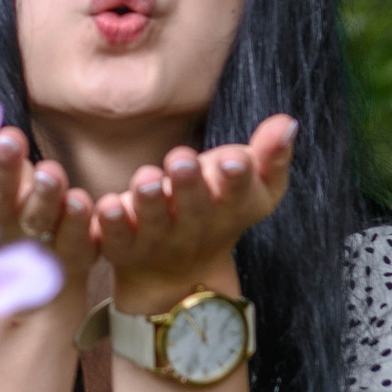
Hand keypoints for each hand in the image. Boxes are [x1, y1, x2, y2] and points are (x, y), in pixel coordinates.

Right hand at [0, 114, 96, 304]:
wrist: (28, 271)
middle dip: (0, 169)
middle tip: (10, 137)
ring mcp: (30, 241)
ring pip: (34, 220)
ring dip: (41, 197)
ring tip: (51, 172)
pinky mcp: (67, 255)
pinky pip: (72, 241)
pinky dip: (76, 222)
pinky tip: (80, 201)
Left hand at [93, 115, 296, 312]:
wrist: (178, 270)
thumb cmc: (218, 207)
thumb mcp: (254, 185)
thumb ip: (271, 154)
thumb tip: (287, 122)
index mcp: (232, 209)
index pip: (240, 194)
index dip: (237, 179)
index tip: (232, 160)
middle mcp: (197, 228)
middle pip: (195, 209)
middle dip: (189, 186)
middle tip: (181, 159)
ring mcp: (159, 241)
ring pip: (154, 223)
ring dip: (149, 202)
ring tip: (145, 179)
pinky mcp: (124, 248)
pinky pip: (115, 239)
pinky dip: (110, 224)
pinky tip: (104, 204)